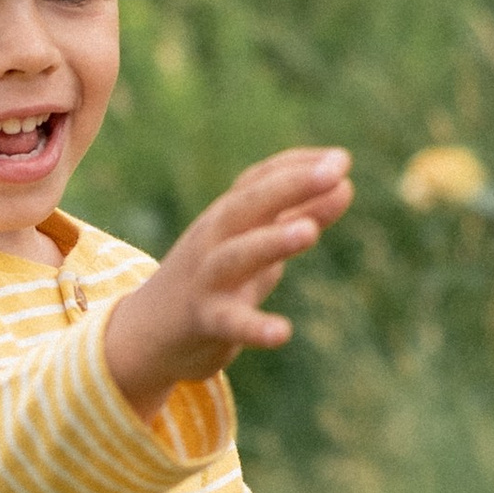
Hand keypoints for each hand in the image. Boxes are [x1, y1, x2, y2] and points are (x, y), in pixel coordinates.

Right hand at [104, 148, 353, 419]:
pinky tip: (282, 332)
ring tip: (310, 232)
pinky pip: (230, 322)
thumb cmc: (213, 280)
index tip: (342, 160)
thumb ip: (300, 216)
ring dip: (272, 240)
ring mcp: (207, 278)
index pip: (261, 179)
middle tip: (335, 172)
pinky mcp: (205, 320)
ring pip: (237, 254)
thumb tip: (346, 186)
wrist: (148, 332)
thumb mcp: (257, 245)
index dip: (300, 166)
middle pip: (248, 204)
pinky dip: (255, 326)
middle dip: (290, 185)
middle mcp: (214, 238)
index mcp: (228, 216)